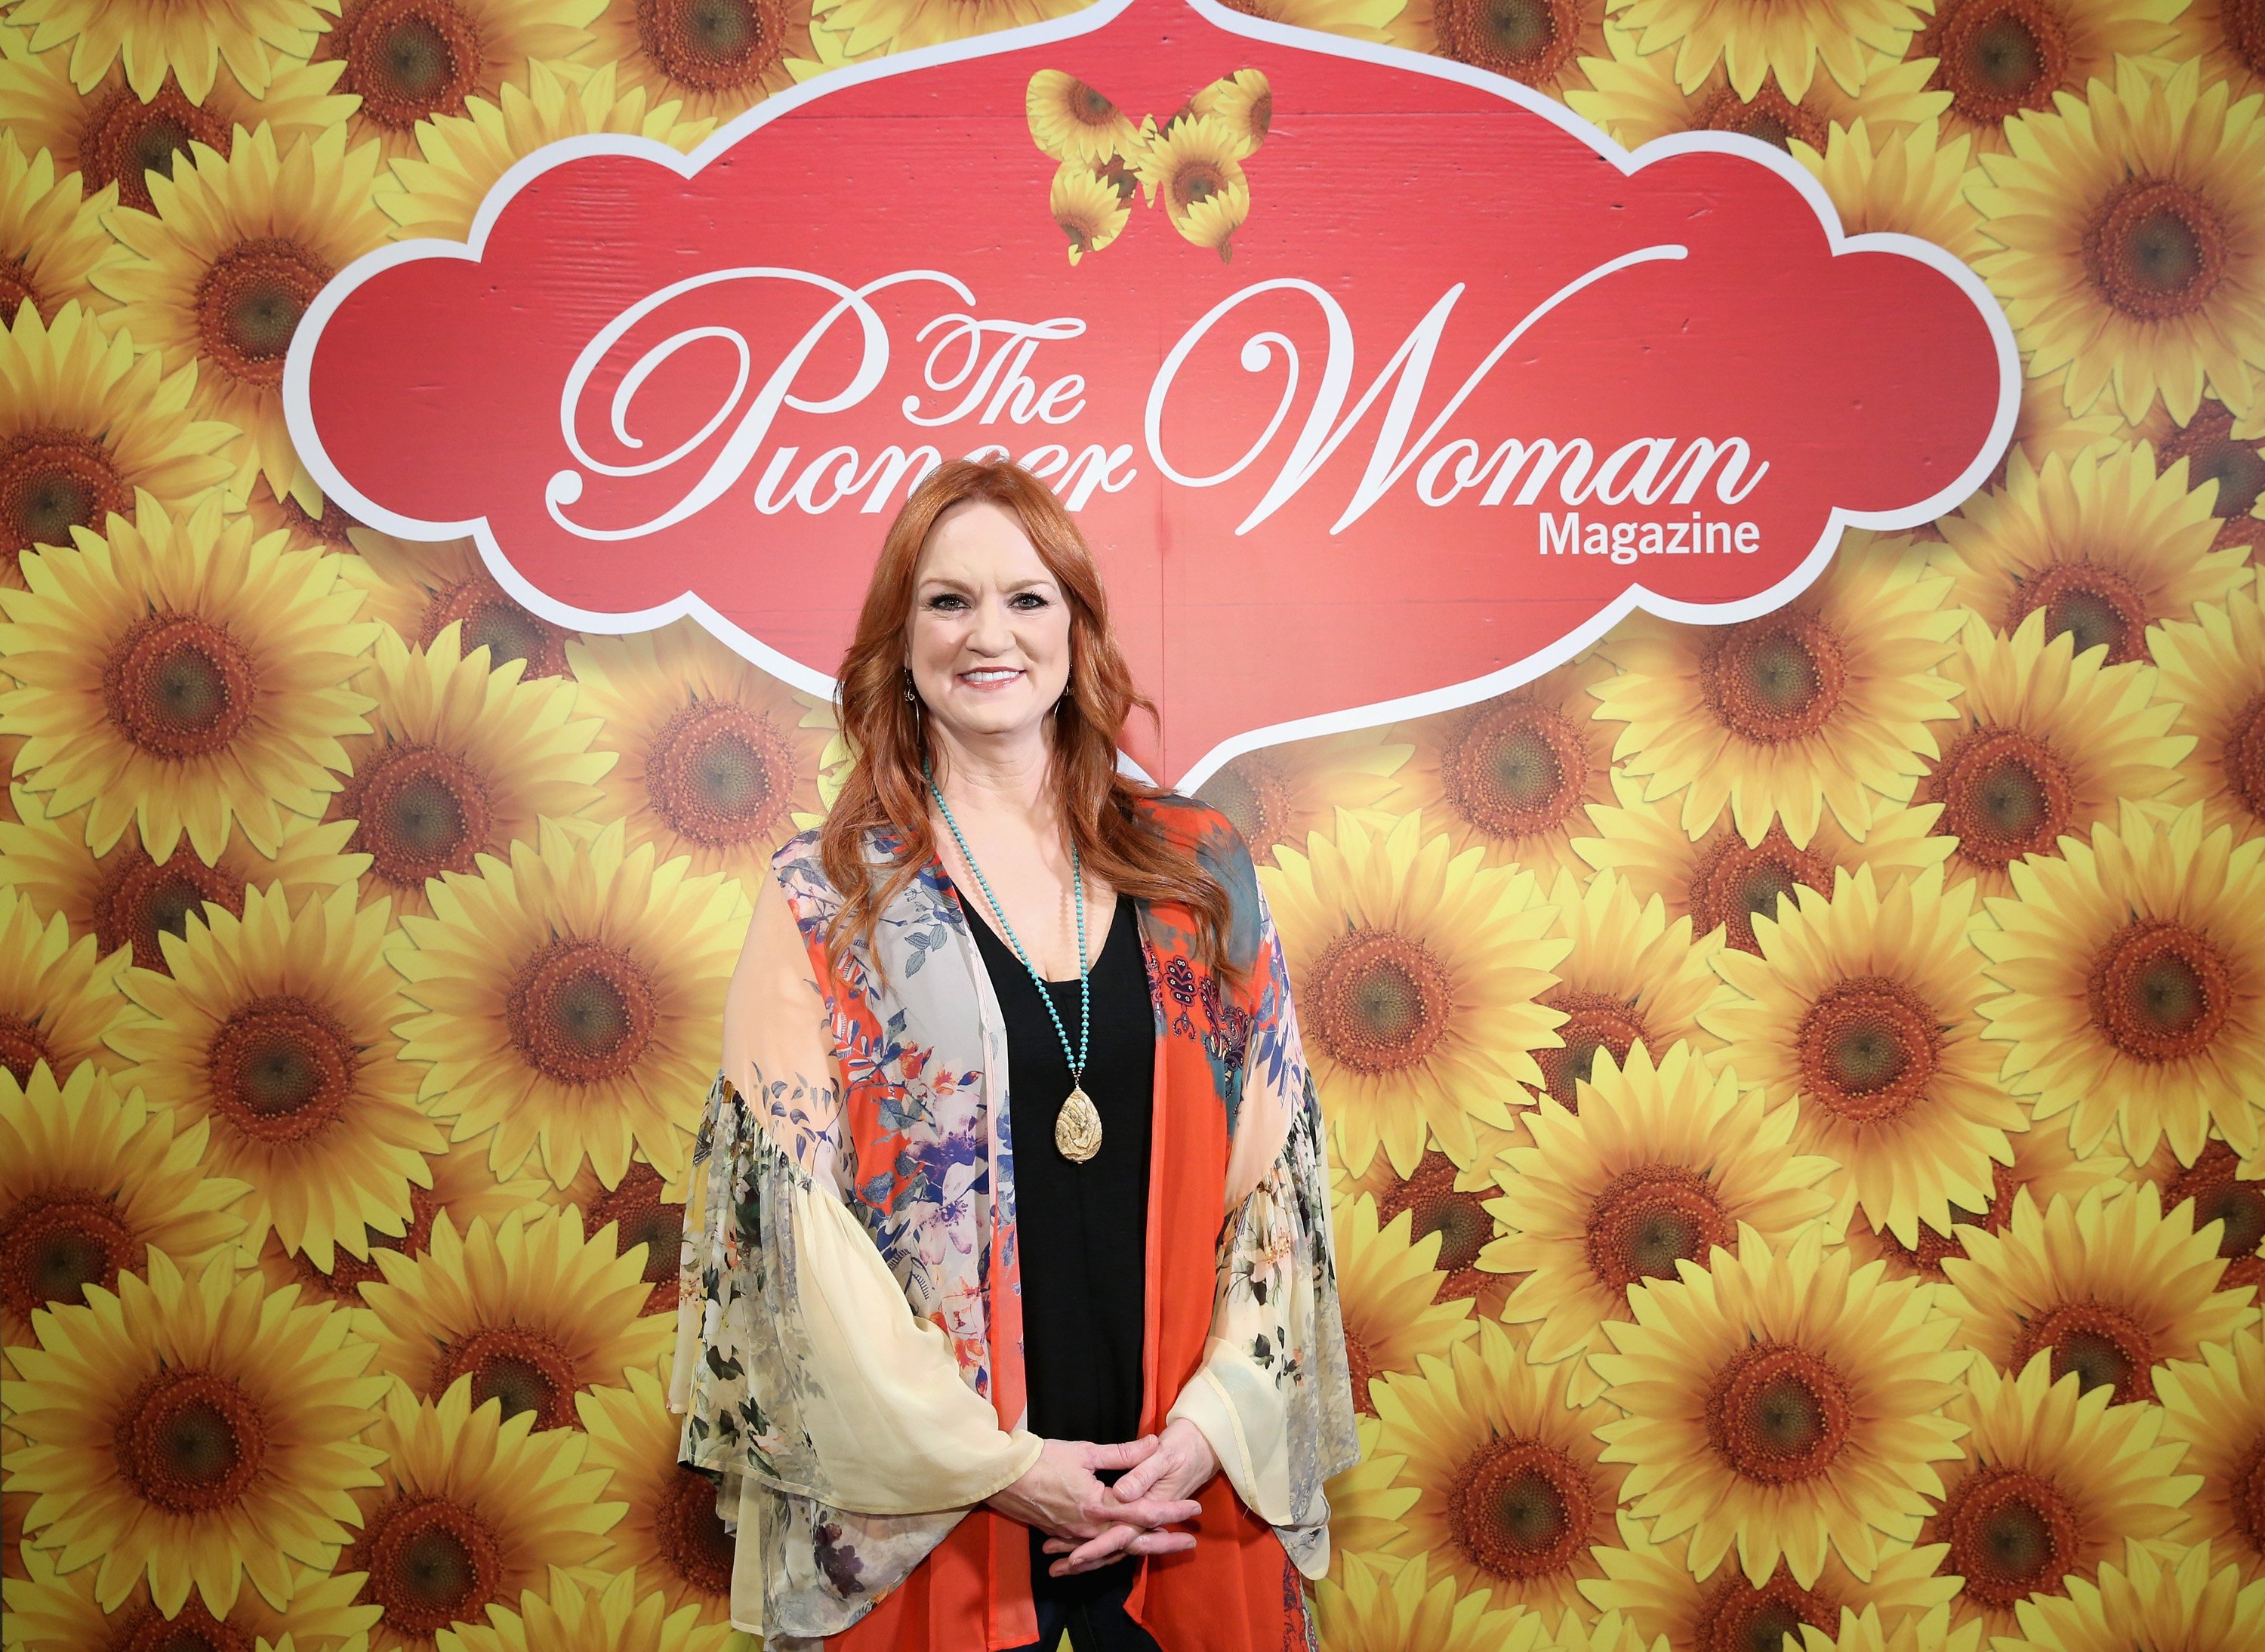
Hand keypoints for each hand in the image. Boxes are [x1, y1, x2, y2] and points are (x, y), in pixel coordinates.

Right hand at [1038, 1419, 1218, 1576]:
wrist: (1003, 1477)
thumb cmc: (1043, 1459)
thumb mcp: (1086, 1451)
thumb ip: (1123, 1453)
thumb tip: (1153, 1443)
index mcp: (1097, 1505)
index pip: (1143, 1511)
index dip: (1171, 1510)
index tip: (1194, 1508)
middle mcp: (1089, 1528)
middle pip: (1134, 1539)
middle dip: (1164, 1542)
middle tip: (1191, 1543)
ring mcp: (1075, 1537)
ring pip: (1115, 1549)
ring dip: (1141, 1548)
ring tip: (1165, 1546)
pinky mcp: (1063, 1537)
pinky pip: (1094, 1552)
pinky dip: (1113, 1554)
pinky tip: (1124, 1551)